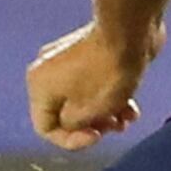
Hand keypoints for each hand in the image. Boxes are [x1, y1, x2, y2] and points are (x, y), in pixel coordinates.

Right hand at [25, 23, 154, 152]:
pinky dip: (110, 99)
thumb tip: (72, 124)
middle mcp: (48, 72)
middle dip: (92, 126)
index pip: (45, 128)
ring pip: (83, 101)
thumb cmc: (108, 71)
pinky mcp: (89, 54)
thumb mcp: (89, 112)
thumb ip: (72, 127)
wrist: (131, 30)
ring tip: (126, 119)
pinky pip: (94, 85)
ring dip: (105, 116)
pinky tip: (132, 107)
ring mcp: (68, 60)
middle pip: (65, 114)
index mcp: (39, 86)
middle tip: (112, 128)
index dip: (70, 140)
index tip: (96, 137)